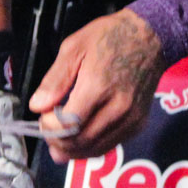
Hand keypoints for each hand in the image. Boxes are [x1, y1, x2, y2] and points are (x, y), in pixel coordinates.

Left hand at [29, 9, 166, 163]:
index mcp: (98, 86)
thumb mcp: (74, 47)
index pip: (67, 124)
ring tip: (60, 136)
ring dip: (72, 149)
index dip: (49, 126)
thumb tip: (37, 106)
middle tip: (48, 127)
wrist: (150, 37)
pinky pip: (109, 146)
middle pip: (80, 142)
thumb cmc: (110, 37)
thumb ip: (55, 79)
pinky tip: (80, 136)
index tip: (43, 114)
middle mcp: (117, 108)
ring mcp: (130, 119)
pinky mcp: (138, 124)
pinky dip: (90, 147)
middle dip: (57, 141)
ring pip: (94, 149)